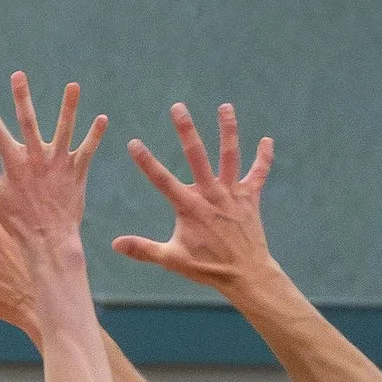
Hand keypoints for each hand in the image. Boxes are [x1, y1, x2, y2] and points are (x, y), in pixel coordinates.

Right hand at [0, 73, 105, 252]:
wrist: (48, 241)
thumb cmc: (18, 224)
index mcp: (13, 164)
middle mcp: (36, 159)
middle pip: (28, 121)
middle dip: (21, 97)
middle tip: (17, 75)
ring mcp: (58, 164)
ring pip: (64, 129)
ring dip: (69, 106)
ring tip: (73, 85)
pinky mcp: (77, 172)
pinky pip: (88, 149)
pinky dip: (95, 134)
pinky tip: (103, 118)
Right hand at [111, 102, 277, 297]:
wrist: (246, 275)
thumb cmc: (207, 268)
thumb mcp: (172, 259)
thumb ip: (143, 249)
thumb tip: (114, 244)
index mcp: (190, 208)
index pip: (162, 180)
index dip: (146, 161)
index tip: (133, 142)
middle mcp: (211, 195)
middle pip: (197, 156)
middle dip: (186, 130)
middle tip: (178, 107)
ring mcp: (232, 194)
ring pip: (230, 156)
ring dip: (228, 130)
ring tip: (225, 106)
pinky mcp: (251, 198)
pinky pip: (259, 173)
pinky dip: (264, 157)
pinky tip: (267, 140)